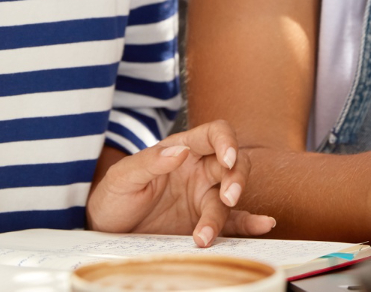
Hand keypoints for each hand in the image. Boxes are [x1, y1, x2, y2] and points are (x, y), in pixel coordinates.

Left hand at [86, 120, 275, 245]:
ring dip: (226, 212)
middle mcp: (199, 170)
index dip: (226, 142)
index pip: (215, 134)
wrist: (107, 232)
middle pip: (234, 164)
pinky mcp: (205, 222)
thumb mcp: (122, 177)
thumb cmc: (113, 197)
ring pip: (230, 196)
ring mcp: (204, 196)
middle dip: (236, 178)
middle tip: (228, 197)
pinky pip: (234, 221)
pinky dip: (250, 224)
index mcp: (183, 149)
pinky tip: (263, 225)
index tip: (227, 158)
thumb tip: (178, 151)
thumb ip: (150, 161)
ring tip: (204, 236)